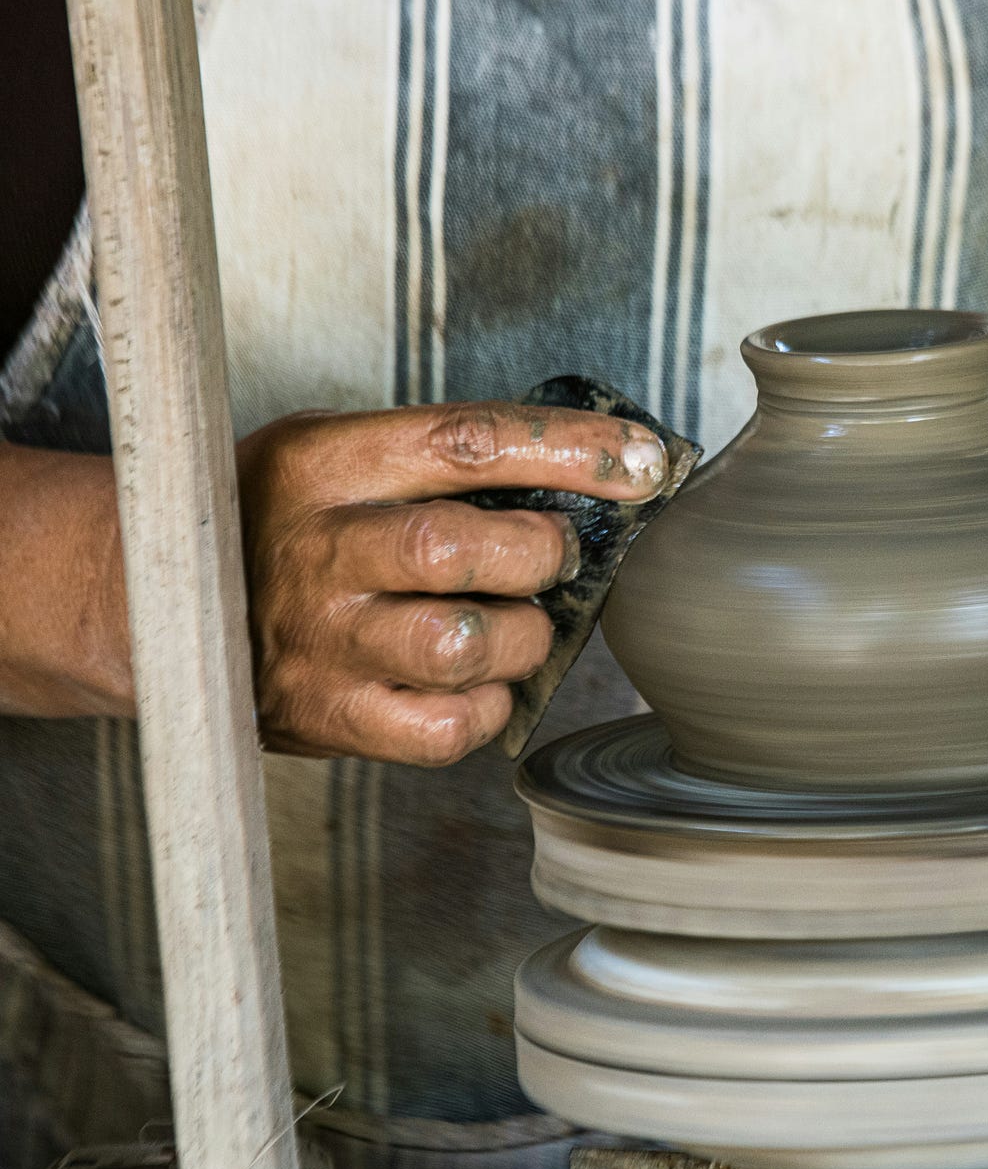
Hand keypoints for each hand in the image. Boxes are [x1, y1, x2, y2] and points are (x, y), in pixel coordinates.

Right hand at [235, 400, 666, 764]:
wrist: (163, 608)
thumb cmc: (280, 522)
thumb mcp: (336, 455)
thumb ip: (439, 461)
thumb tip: (589, 472)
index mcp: (326, 464)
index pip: (468, 442)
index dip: (571, 450)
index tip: (642, 461)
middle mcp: (320, 551)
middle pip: (461, 548)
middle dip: (540, 552)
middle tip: (553, 554)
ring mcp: (324, 642)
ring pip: (464, 644)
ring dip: (523, 635)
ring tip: (516, 622)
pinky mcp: (332, 718)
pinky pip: (448, 726)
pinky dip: (491, 706)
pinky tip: (481, 681)